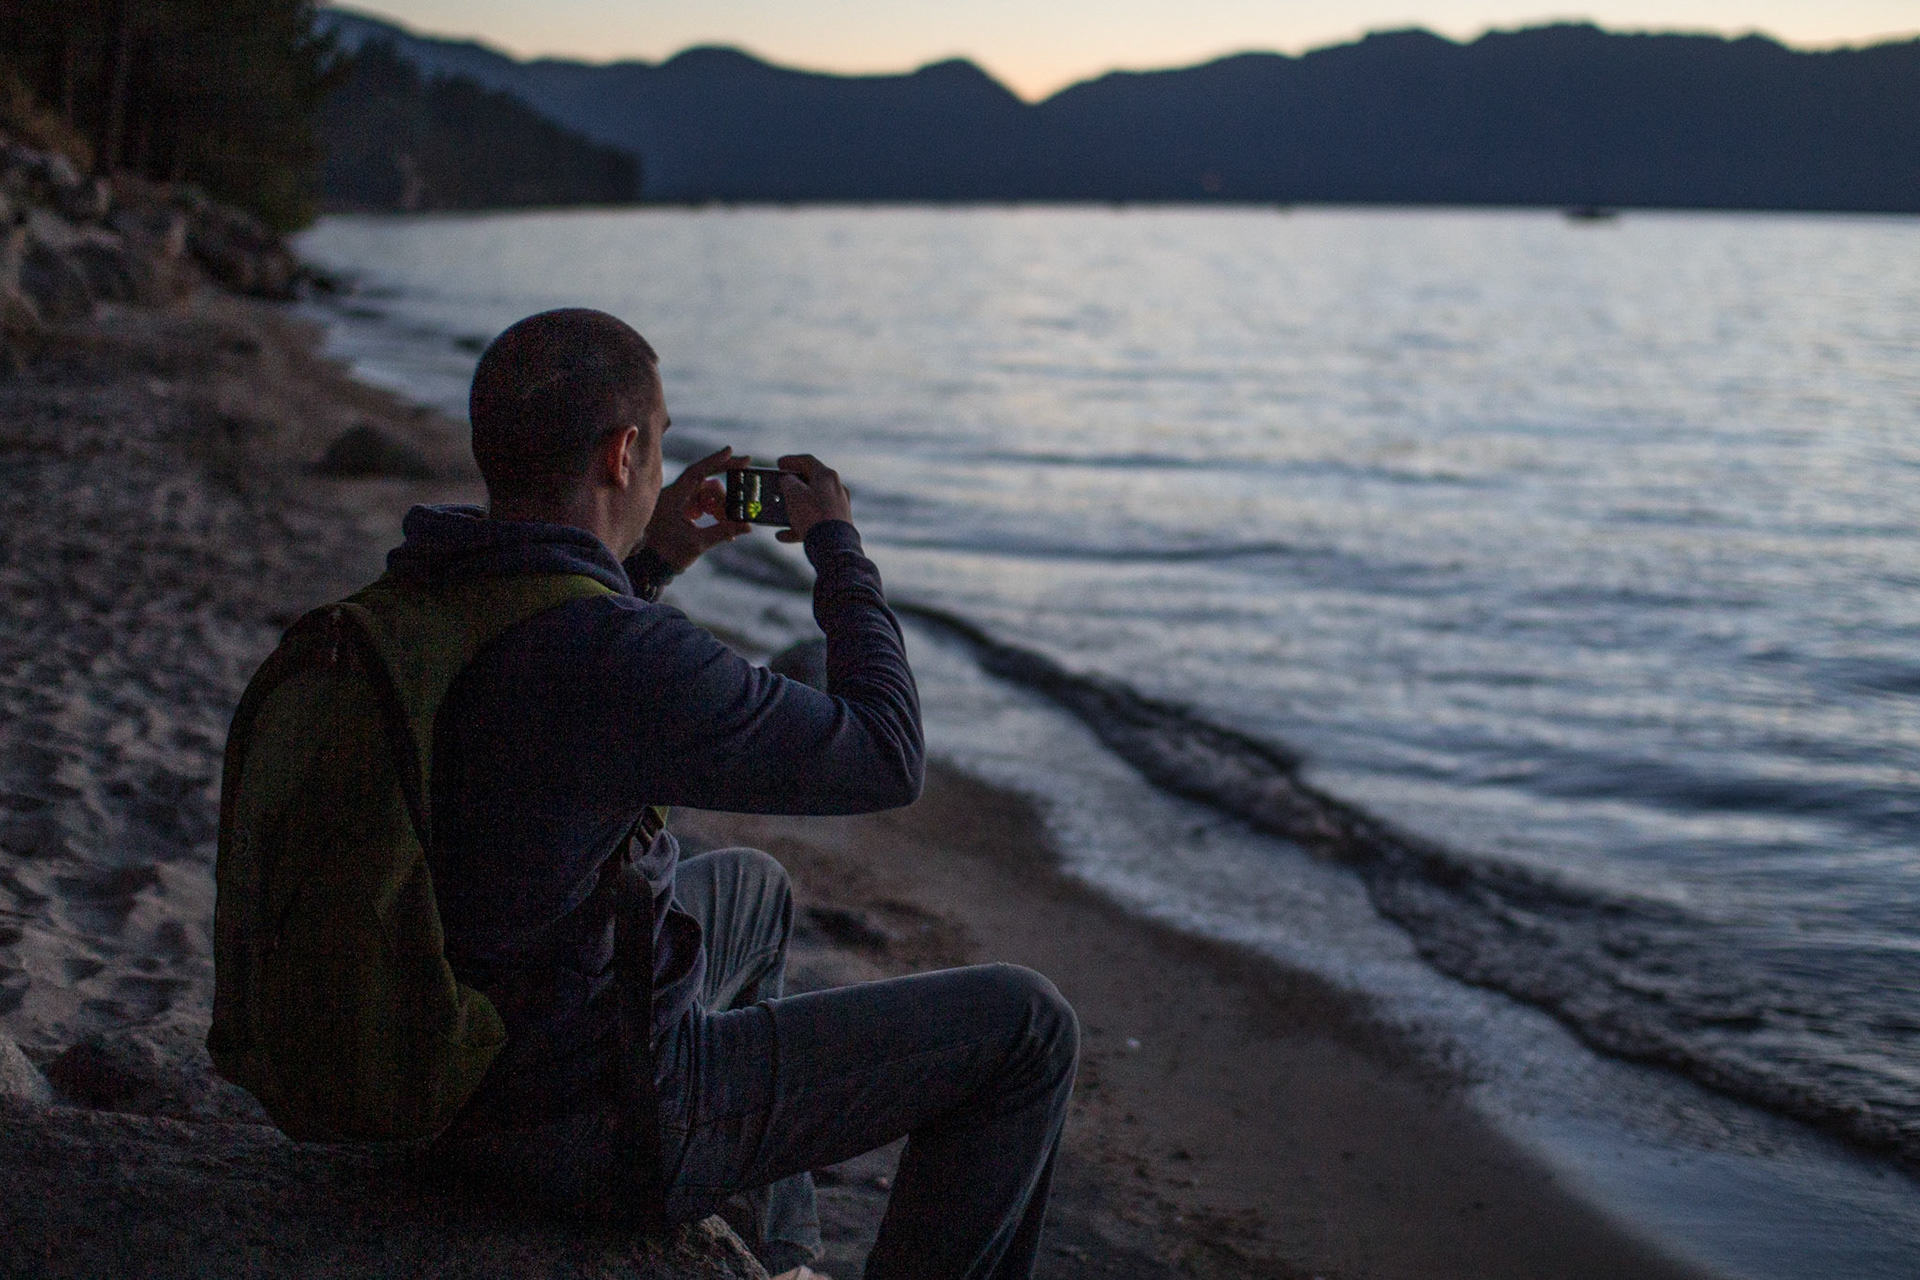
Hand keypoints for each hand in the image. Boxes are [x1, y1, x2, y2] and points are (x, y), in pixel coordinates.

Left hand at [642, 447, 751, 569]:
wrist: (650, 567)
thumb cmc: (667, 555)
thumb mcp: (697, 544)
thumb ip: (723, 532)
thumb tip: (748, 527)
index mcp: (673, 498)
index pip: (696, 473)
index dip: (714, 461)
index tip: (731, 451)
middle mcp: (675, 496)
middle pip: (706, 483)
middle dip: (725, 492)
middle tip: (744, 489)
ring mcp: (678, 503)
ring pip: (707, 495)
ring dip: (721, 507)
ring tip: (729, 525)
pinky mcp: (681, 511)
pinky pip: (703, 505)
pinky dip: (715, 512)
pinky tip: (724, 527)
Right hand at [774, 455, 852, 543]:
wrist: (833, 545)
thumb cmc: (812, 515)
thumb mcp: (793, 493)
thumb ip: (787, 481)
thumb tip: (789, 480)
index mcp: (826, 476)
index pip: (807, 461)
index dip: (790, 460)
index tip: (778, 464)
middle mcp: (836, 488)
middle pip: (811, 481)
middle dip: (793, 485)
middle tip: (781, 485)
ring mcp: (838, 506)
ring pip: (811, 503)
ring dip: (794, 507)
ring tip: (779, 512)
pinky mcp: (837, 524)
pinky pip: (814, 520)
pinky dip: (798, 525)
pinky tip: (783, 536)